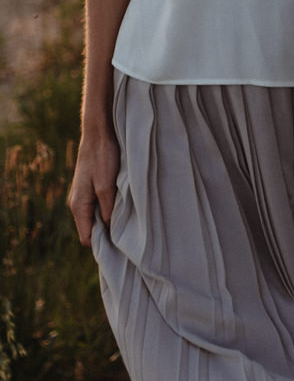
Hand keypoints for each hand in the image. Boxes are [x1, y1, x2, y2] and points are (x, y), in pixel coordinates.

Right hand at [67, 129, 119, 245]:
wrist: (99, 134)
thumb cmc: (102, 158)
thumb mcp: (107, 186)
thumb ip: (107, 209)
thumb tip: (109, 230)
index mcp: (78, 206)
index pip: (86, 236)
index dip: (101, 243)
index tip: (119, 246)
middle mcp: (78, 203)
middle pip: (91, 228)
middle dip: (107, 233)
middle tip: (128, 235)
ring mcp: (84, 195)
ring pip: (96, 217)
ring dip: (110, 219)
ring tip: (129, 221)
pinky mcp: (92, 188)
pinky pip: (99, 206)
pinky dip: (110, 208)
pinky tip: (124, 206)